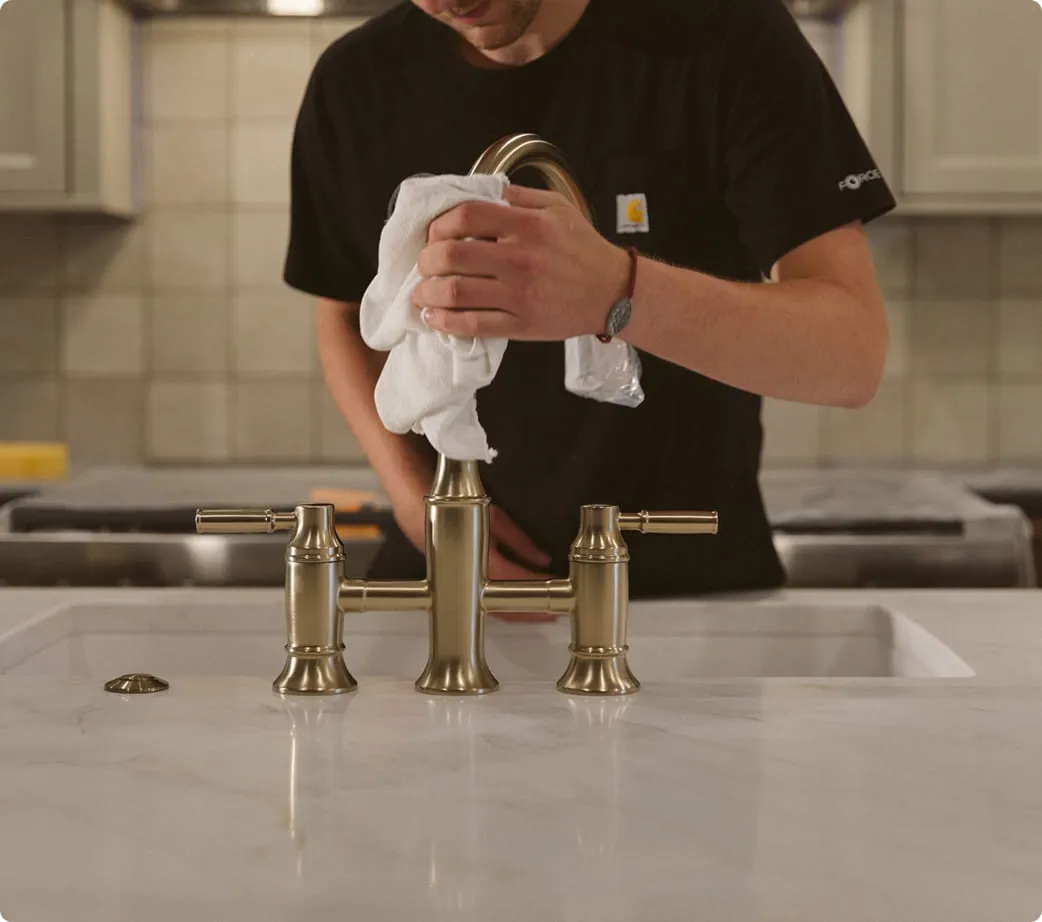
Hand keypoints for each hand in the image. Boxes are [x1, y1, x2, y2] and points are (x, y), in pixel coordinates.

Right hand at [392, 498, 559, 621]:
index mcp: (481, 562)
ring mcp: (459, 585)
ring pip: (492, 608)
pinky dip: (498, 606)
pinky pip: (480, 601)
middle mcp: (469, 580)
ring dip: (514, 613)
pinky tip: (509, 604)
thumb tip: (542, 559)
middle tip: (551, 616)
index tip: (556, 588)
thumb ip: (520, 542)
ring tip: (536, 614)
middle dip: (530, 613)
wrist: (415, 508)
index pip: (518, 580)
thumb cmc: (453, 508)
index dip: (538, 586)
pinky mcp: (455, 583)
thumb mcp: (495, 518)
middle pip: (505, 606)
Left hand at [412, 184, 631, 341]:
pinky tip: (434, 318)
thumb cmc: (583, 249)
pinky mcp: (521, 324)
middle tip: (424, 264)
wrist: (613, 292)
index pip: (465, 217)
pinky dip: (444, 322)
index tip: (434, 234)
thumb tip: (477, 191)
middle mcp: (521, 259)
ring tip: (422, 293)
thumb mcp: (556, 208)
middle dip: (426, 260)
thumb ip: (516, 197)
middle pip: (451, 255)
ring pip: (455, 292)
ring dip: (427, 293)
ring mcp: (520, 295)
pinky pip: (472, 325)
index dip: (439, 225)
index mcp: (527, 225)